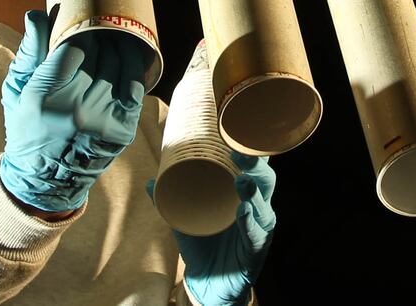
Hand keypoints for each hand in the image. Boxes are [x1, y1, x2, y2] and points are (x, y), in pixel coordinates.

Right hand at [0, 6, 148, 212]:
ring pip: (120, 64)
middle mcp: (76, 108)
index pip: (73, 44)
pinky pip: (135, 85)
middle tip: (98, 23)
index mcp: (44, 95)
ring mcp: (103, 120)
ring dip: (117, 45)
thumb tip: (39, 14)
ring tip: (112, 35)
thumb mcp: (16, 88)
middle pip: (99, 51)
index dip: (79, 27)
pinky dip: (133, 66)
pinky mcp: (122, 129)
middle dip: (99, 33)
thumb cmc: (27, 126)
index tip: (80, 19)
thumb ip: (30, 50)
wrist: (44, 180)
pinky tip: (127, 54)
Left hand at [147, 152, 274, 305]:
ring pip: (263, 205)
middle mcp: (256, 207)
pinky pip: (256, 234)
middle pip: (264, 181)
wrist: (207, 281)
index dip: (247, 150)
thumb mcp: (184, 217)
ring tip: (241, 181)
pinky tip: (243, 212)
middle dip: (255, 166)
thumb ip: (168, 199)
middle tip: (240, 154)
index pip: (252, 167)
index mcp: (242, 193)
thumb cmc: (203, 241)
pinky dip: (250, 223)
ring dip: (253, 191)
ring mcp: (259, 229)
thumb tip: (150, 180)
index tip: (234, 134)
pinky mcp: (256, 250)